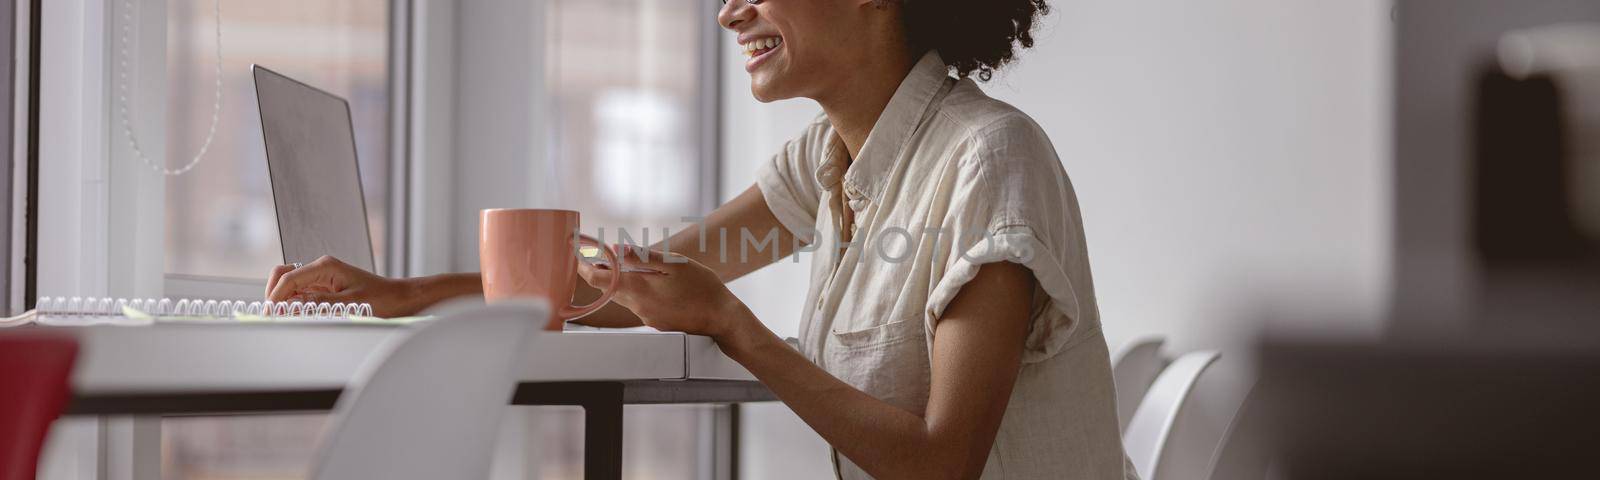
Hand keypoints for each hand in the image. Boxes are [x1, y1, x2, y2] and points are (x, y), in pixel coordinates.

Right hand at [266, 256, 419, 317]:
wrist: (399, 298)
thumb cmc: (381, 298)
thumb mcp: (350, 304)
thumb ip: (318, 304)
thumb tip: (290, 307)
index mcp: (326, 266)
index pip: (289, 278)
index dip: (276, 297)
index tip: (270, 314)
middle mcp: (320, 268)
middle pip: (283, 275)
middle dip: (274, 293)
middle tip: (272, 315)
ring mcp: (321, 278)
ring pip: (289, 284)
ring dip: (282, 299)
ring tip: (281, 317)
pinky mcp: (324, 288)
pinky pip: (300, 293)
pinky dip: (293, 303)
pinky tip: (294, 316)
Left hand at [576, 246, 753, 339]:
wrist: (721, 318)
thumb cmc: (702, 287)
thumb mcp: (675, 264)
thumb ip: (643, 257)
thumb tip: (616, 248)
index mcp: (639, 287)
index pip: (599, 279)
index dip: (584, 268)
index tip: (577, 257)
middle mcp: (638, 305)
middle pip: (608, 289)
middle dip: (601, 273)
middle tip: (596, 257)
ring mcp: (646, 317)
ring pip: (624, 296)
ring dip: (621, 282)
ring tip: (627, 267)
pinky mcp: (655, 323)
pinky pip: (638, 305)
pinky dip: (638, 292)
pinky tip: (654, 285)